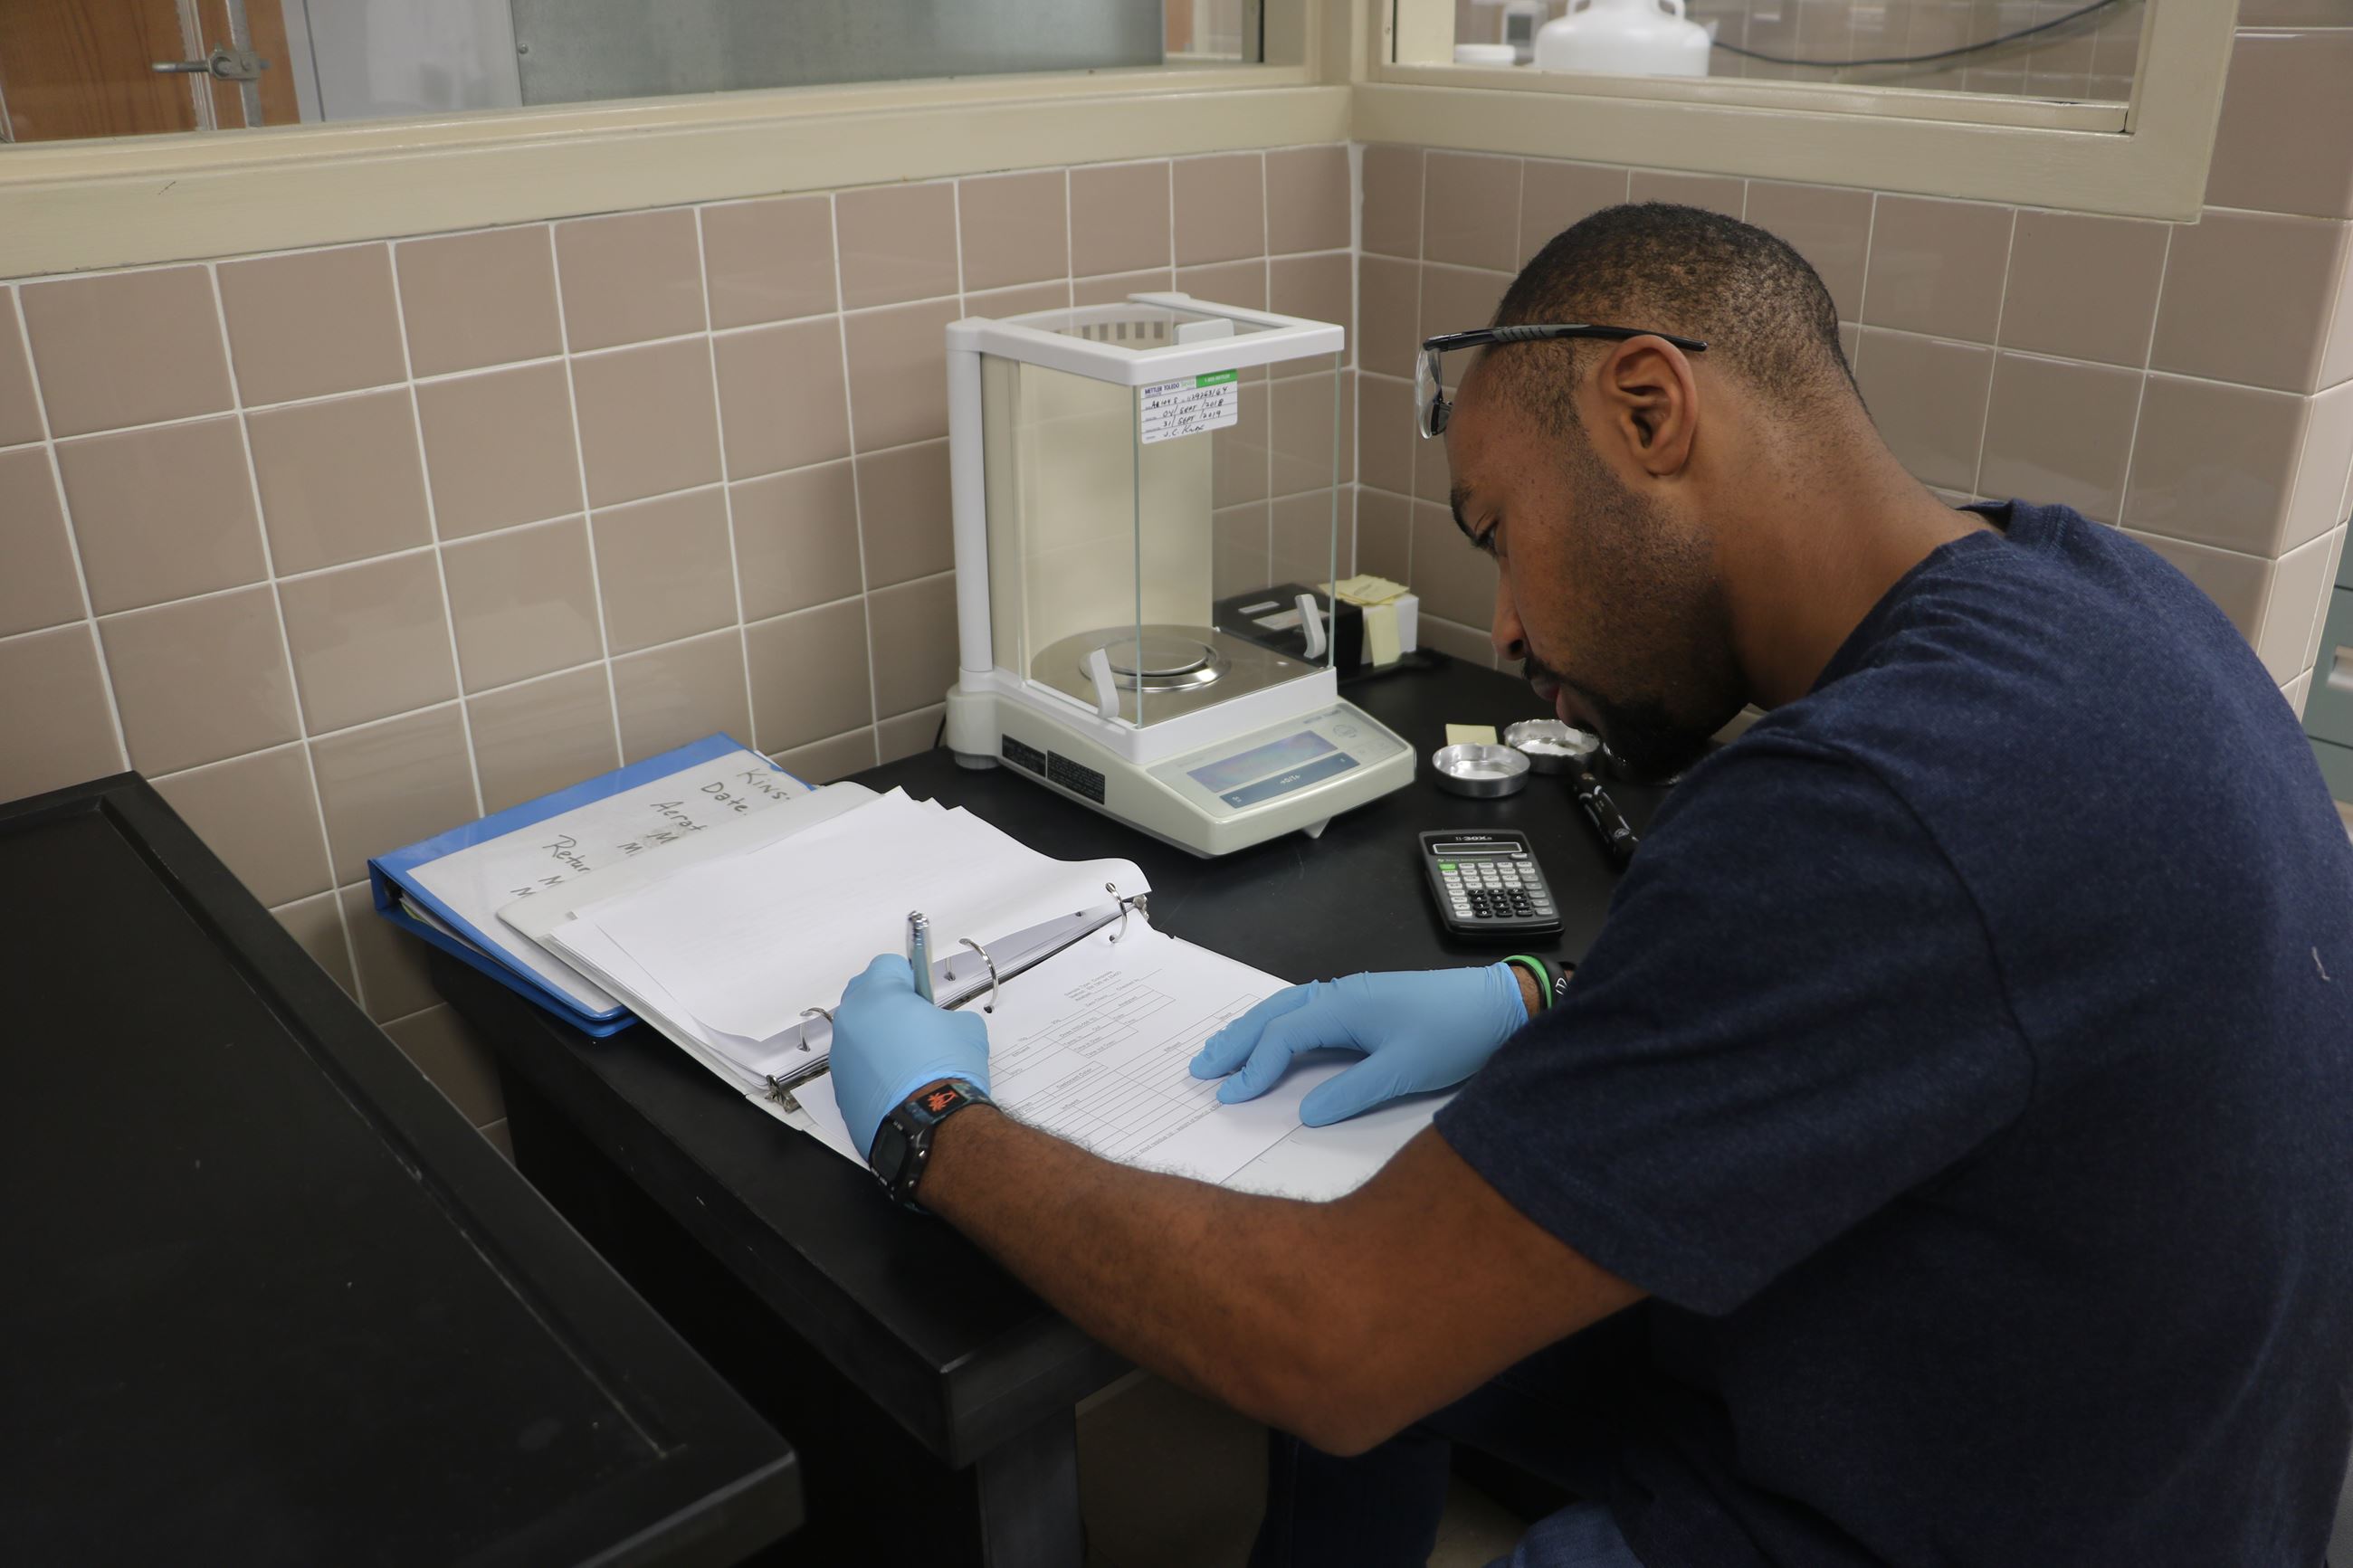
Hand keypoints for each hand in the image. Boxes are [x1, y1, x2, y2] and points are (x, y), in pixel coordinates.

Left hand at [827, 954, 991, 1160]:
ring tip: (910, 1060)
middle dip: (889, 1004)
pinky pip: (857, 1066)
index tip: (922, 993)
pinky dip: (873, 1069)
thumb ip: (944, 1014)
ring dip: (879, 1038)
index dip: (910, 977)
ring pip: (859, 1033)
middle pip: (866, 995)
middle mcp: (852, 1020)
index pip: (888, 965)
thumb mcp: (966, 1028)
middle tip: (917, 1024)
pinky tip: (900, 1083)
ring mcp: (842, 1055)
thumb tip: (938, 1024)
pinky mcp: (840, 1087)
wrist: (931, 1126)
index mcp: (879, 994)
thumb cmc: (945, 1075)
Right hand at [1189, 964, 1529, 1125]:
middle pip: (1273, 1015)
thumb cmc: (1455, 1032)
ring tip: (1222, 1049)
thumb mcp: (1403, 1070)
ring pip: (1287, 1009)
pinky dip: (1279, 1024)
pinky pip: (1307, 1010)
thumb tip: (1305, 1114)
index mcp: (1343, 1005)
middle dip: (1235, 1040)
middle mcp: (1341, 994)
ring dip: (1252, 1029)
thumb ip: (1351, 1092)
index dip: (1254, 1068)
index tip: (1231, 1096)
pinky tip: (1274, 1035)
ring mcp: (1353, 996)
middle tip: (1201, 1066)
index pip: (1283, 1038)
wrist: (1500, 1005)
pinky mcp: (1366, 1003)